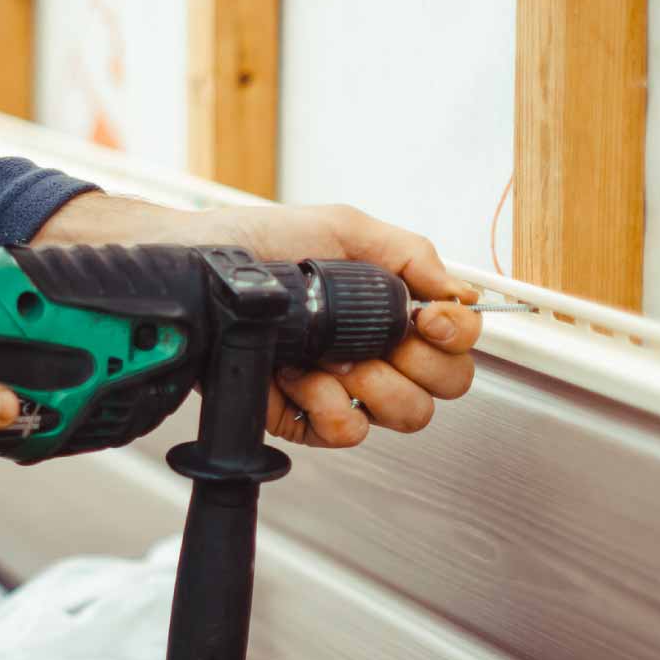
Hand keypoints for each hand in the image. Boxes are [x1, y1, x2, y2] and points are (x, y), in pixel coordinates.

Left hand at [40, 194, 482, 447]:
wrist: (198, 272)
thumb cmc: (261, 244)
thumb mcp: (342, 227)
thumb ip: (410, 253)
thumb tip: (461, 291)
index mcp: (394, 310)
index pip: (459, 342)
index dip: (455, 334)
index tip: (429, 316)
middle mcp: (378, 353)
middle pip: (446, 387)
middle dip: (419, 363)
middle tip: (380, 339)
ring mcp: (345, 390)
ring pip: (405, 415)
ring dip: (374, 384)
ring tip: (332, 355)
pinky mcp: (306, 419)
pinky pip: (347, 432)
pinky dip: (328, 406)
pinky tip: (298, 377)